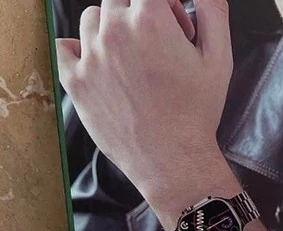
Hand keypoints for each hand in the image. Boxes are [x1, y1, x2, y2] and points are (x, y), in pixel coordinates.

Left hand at [56, 0, 233, 204]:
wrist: (173, 163)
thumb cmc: (197, 115)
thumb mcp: (219, 59)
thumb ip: (213, 10)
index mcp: (149, 20)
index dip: (164, 5)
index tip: (172, 21)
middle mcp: (115, 32)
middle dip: (139, 13)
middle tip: (157, 45)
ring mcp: (91, 58)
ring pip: (92, 18)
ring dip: (111, 29)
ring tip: (131, 59)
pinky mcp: (77, 83)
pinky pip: (64, 47)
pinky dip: (78, 50)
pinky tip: (100, 65)